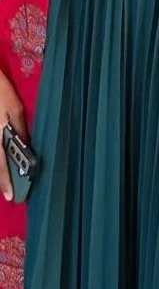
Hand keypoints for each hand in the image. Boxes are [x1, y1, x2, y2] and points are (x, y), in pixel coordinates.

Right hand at [0, 70, 26, 201]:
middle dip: (1, 179)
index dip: (5, 180)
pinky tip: (1, 163)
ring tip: (5, 181)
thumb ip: (20, 128)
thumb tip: (25, 145)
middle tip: (8, 193)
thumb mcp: (14, 108)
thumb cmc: (0, 92)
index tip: (10, 196)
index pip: (1, 163)